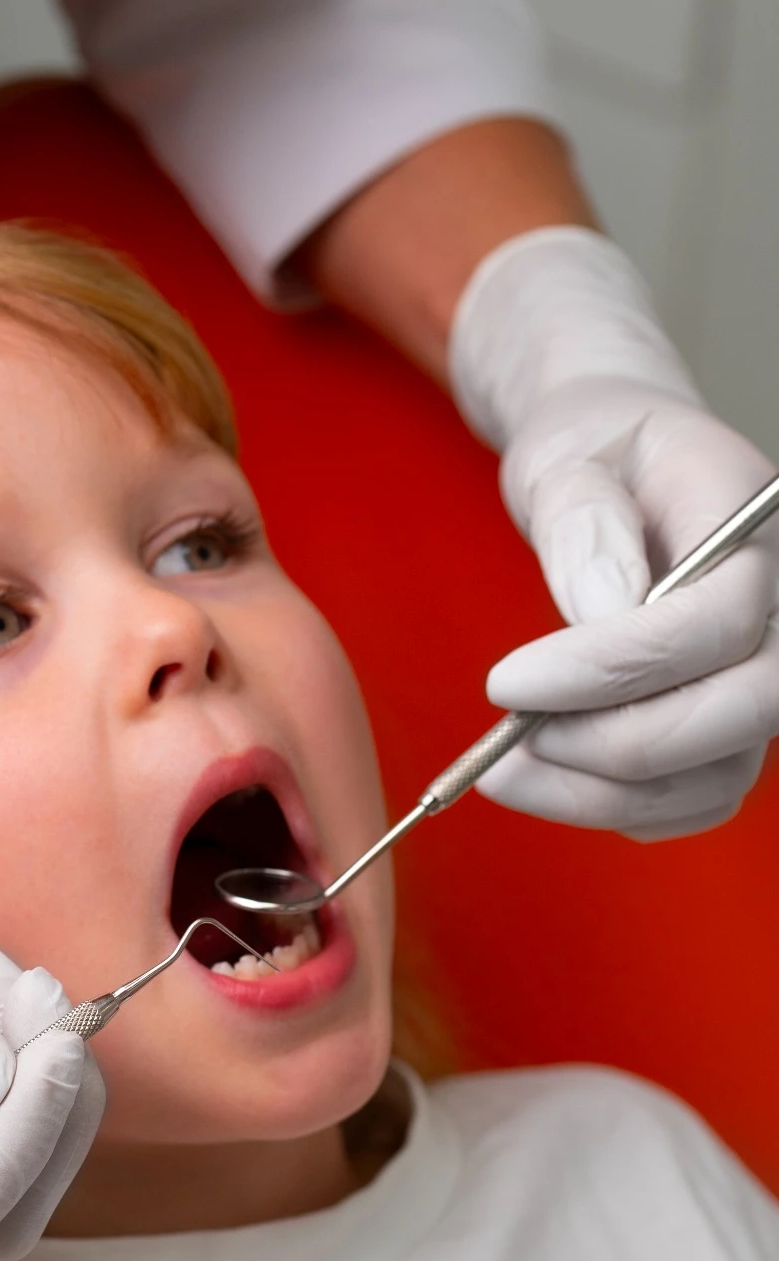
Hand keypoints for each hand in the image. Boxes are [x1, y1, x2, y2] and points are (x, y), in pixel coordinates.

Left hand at [449, 228, 778, 838]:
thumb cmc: (596, 453)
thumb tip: (604, 609)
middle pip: (747, 709)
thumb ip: (585, 522)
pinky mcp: (730, 726)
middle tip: (514, 740)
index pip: (722, 618)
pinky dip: (620, 807)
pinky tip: (552, 777)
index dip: (615, 666)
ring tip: (508, 769)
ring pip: (722, 773)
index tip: (507, 681)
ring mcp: (762, 674)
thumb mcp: (569, 457)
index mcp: (752, 522)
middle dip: (620, 743)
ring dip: (607, 794)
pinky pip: (698, 797)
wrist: (618, 473)